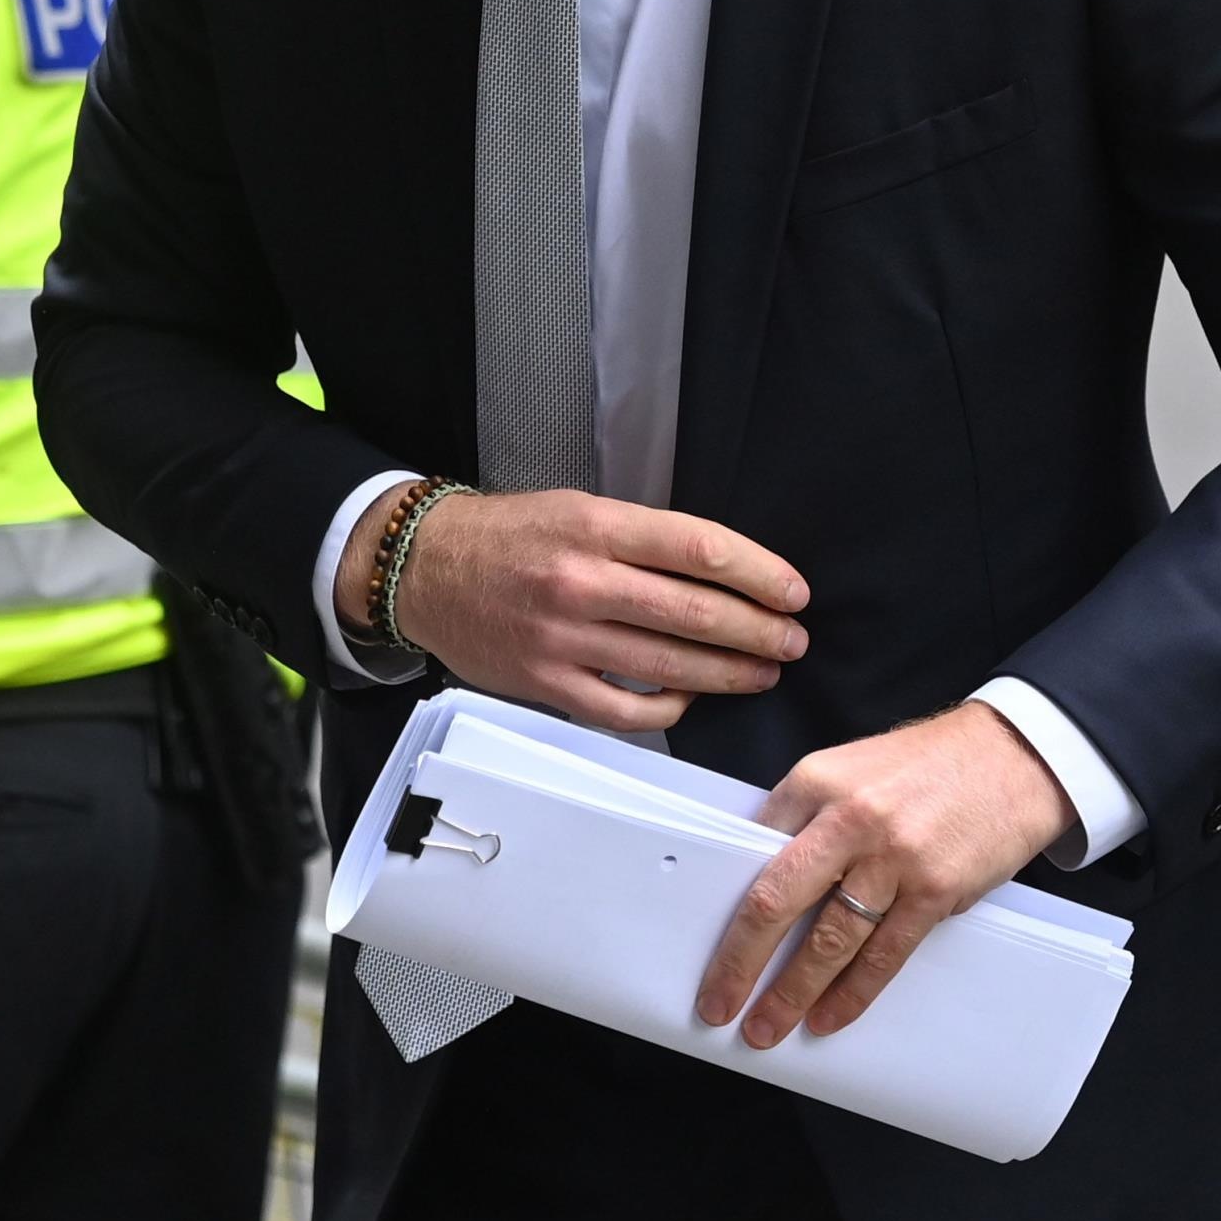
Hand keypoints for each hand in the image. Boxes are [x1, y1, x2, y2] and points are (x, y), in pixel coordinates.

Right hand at [337, 487, 808, 735]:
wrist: (426, 569)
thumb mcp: (579, 508)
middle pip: (695, 613)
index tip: (794, 591)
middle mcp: (583, 582)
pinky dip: (668, 710)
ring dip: (729, 674)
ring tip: (763, 673)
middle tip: (794, 642)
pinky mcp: (547, 685)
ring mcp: (564, 639)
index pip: (700, 549)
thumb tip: (721, 571)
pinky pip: (625, 711)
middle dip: (759, 632)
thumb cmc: (512, 534)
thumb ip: (643, 538)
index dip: (760, 573)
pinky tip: (691, 700)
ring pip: (669, 667)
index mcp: (598, 526)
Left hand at [695, 700, 1073, 1047]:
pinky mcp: (934, 890)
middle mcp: (848, 818)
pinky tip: (828, 1017)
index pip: (751, 851)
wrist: (1012, 756)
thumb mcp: (852, 768)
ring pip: (827, 941)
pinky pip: (883, 955)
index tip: (708, 945)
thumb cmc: (929, 763)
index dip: (726, 904)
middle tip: (717, 1004)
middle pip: (776, 902)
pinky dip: (852, 994)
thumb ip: (810, 816)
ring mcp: (893, 857)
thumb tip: (765, 874)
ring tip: (767, 1026)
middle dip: (740, 963)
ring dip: (791, 993)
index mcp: (816, 780)